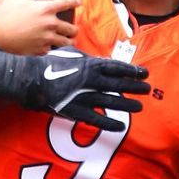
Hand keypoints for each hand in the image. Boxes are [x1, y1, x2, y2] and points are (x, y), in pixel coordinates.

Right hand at [0, 0, 77, 54]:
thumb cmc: (2, 13)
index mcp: (45, 9)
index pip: (66, 3)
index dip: (74, 1)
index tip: (79, 2)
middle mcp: (49, 24)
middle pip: (70, 27)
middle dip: (74, 28)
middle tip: (75, 29)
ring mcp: (46, 39)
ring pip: (65, 42)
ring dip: (69, 41)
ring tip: (71, 41)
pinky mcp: (39, 50)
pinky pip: (50, 50)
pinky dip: (51, 48)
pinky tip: (51, 47)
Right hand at [25, 47, 149, 131]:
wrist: (31, 79)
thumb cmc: (49, 63)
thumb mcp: (70, 53)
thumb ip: (88, 57)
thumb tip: (100, 60)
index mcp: (90, 65)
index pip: (118, 68)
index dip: (133, 71)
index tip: (145, 74)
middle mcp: (91, 81)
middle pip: (119, 85)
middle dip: (135, 87)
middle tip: (147, 89)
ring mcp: (84, 97)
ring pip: (111, 102)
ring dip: (127, 105)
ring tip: (139, 107)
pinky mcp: (76, 111)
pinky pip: (96, 119)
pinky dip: (109, 123)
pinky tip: (120, 126)